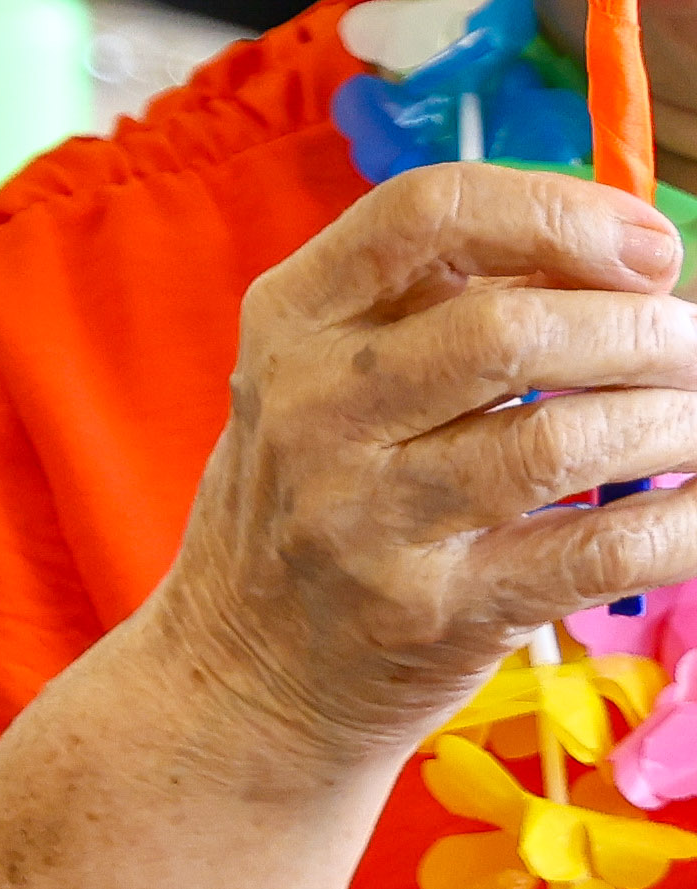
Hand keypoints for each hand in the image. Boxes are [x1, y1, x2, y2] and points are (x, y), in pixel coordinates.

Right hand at [140, 161, 696, 778]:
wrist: (237, 674)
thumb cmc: (308, 501)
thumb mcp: (318, 379)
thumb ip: (430, 306)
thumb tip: (622, 263)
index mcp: (290, 323)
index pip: (426, 215)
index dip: (559, 214)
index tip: (648, 249)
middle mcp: (315, 411)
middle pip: (512, 331)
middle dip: (648, 330)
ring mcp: (369, 518)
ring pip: (564, 440)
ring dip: (677, 421)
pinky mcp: (436, 612)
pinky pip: (599, 550)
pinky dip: (685, 522)